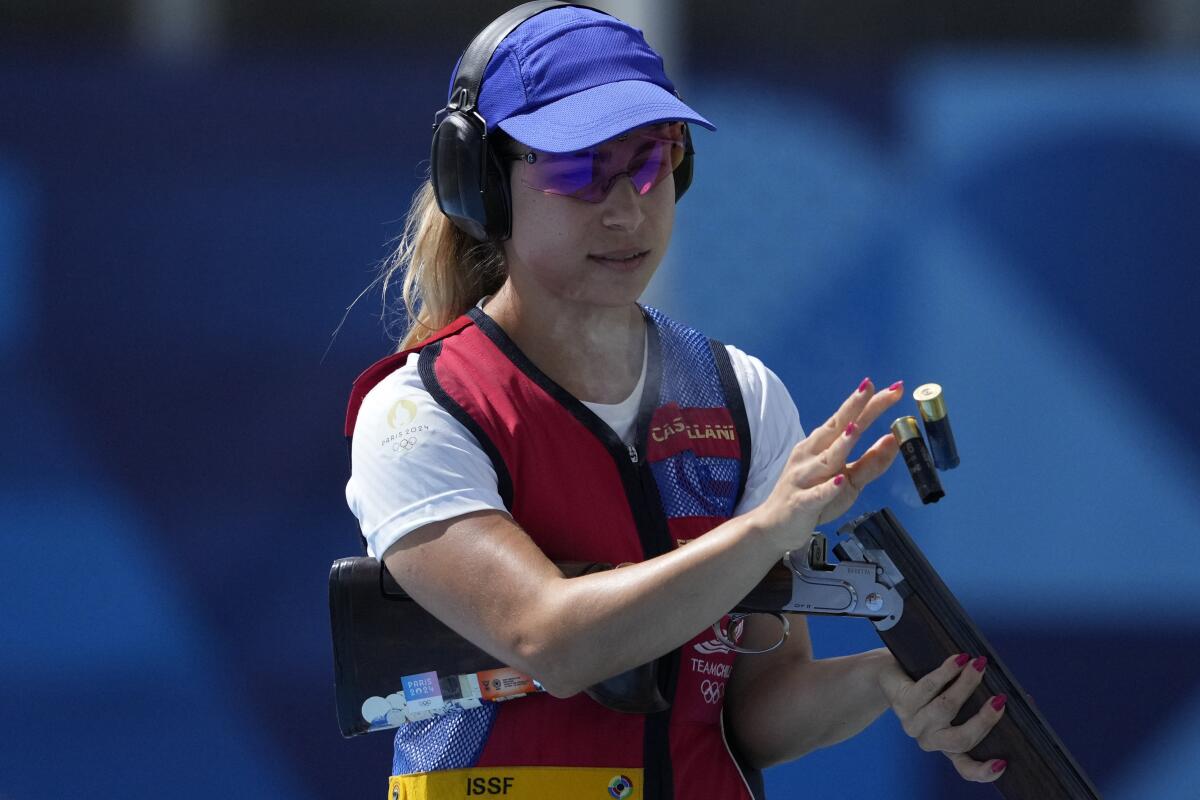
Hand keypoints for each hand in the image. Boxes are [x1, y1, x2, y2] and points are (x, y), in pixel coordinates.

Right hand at [752, 378, 902, 551]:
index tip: (893, 389)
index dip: (868, 404)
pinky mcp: (801, 502)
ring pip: (826, 459)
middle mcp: (810, 455)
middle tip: (871, 389)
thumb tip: (895, 439)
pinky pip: (816, 494)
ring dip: (841, 443)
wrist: (773, 526)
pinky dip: (828, 488)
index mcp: (820, 445)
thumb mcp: (848, 480)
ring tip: (856, 428)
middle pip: (835, 429)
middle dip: (854, 408)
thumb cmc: (811, 498)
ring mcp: (803, 478)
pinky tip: (839, 481)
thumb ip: (871, 462)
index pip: (848, 420)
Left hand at [878, 651, 1008, 781]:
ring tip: (979, 665)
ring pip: (945, 709)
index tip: (1002, 763)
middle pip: (960, 740)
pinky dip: (946, 672)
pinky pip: (928, 688)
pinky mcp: (902, 703)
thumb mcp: (961, 699)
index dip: (983, 771)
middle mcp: (930, 740)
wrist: (889, 674)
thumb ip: (986, 703)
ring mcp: (914, 723)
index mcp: (947, 746)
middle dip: (983, 721)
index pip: (966, 768)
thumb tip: (1024, 698)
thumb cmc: (933, 688)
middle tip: (1000, 699)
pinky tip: (958, 659)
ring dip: (966, 685)